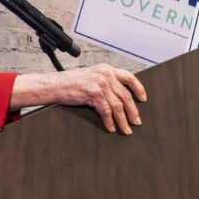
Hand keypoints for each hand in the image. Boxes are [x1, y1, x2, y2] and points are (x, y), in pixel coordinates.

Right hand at [9, 63, 145, 133]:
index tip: (143, 99)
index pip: (129, 77)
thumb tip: (119, 96)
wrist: (55, 85)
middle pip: (126, 95)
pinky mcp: (94, 94)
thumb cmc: (71, 82)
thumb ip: (105, 81)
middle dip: (133, 110)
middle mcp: (106, 75)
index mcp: (107, 69)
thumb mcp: (91, 76)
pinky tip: (112, 127)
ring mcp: (100, 84)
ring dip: (123, 120)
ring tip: (126, 129)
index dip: (138, 89)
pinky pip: (107, 111)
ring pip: (118, 105)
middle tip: (137, 121)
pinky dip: (110, 121)